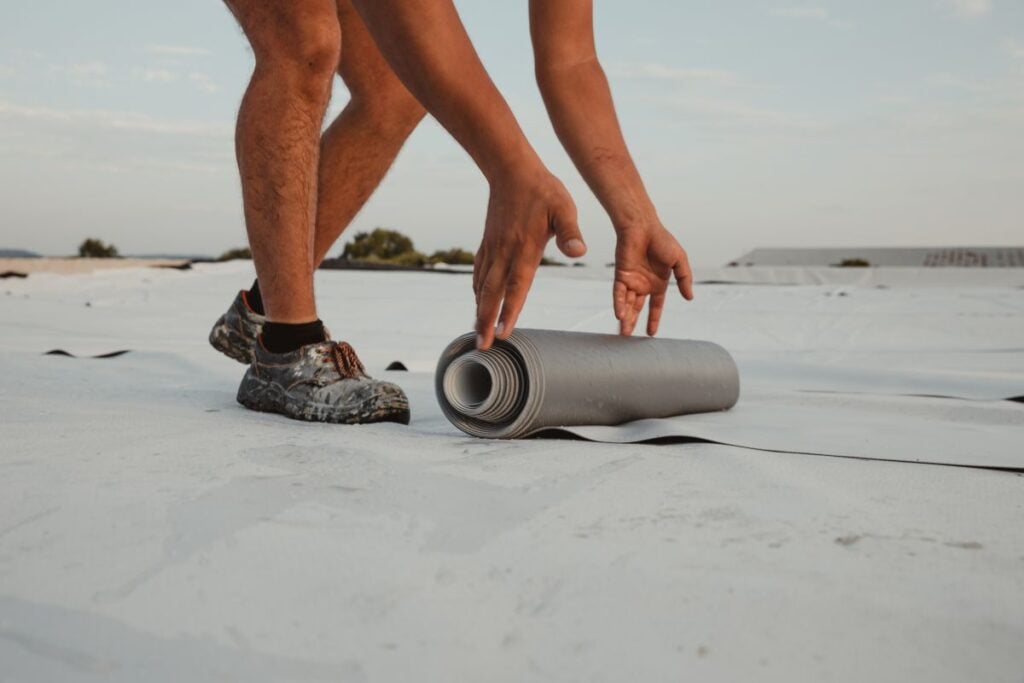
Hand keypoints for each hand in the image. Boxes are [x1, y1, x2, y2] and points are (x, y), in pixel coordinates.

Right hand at [474, 169, 585, 349]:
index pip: (516, 286)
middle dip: (485, 320)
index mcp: (525, 248)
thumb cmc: (543, 189)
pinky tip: (477, 298)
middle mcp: (505, 251)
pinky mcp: (488, 241)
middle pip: (492, 293)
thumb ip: (570, 232)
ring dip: (479, 309)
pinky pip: (479, 270)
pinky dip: (476, 289)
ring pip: (482, 284)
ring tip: (477, 330)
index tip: (502, 333)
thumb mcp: (564, 207)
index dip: (508, 311)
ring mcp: (493, 247)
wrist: (510, 168)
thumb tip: (579, 252)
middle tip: (482, 346)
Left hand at [613, 223, 693, 336]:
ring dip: (625, 318)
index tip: (651, 334)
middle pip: (638, 308)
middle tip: (629, 339)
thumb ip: (684, 279)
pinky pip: (618, 293)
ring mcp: (631, 280)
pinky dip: (619, 304)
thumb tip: (690, 298)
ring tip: (623, 334)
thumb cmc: (662, 240)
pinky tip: (620, 316)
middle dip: (634, 322)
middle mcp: (644, 283)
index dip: (654, 318)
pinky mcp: (621, 274)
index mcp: (658, 282)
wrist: (643, 226)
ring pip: (627, 303)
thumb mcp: (679, 260)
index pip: (656, 305)